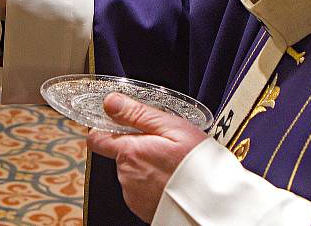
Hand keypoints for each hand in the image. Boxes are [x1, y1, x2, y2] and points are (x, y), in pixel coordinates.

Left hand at [87, 93, 207, 222]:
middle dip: (135, 148)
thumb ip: (137, 114)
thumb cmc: (198, 166)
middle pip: (119, 154)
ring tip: (171, 166)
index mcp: (129, 152)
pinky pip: (140, 190)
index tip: (118, 125)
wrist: (214, 207)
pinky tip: (171, 181)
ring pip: (130, 172)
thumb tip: (110, 102)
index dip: (103, 129)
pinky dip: (152, 184)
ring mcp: (133, 195)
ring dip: (145, 167)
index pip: (96, 139)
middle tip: (162, 146)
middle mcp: (125, 175)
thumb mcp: (172, 128)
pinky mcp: (142, 209)